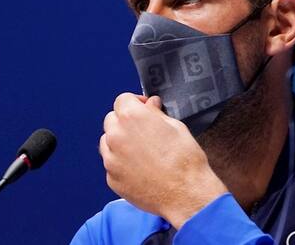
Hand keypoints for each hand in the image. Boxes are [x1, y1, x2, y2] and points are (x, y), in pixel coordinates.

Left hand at [99, 93, 227, 228]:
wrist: (186, 195)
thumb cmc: (185, 161)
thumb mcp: (176, 127)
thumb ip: (156, 113)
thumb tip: (150, 104)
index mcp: (131, 117)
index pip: (123, 100)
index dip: (135, 102)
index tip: (144, 108)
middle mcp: (116, 135)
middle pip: (112, 120)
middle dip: (125, 121)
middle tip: (143, 131)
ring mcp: (111, 158)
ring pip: (107, 142)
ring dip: (119, 142)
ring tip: (141, 152)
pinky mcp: (111, 178)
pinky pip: (112, 164)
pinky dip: (121, 163)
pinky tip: (140, 169)